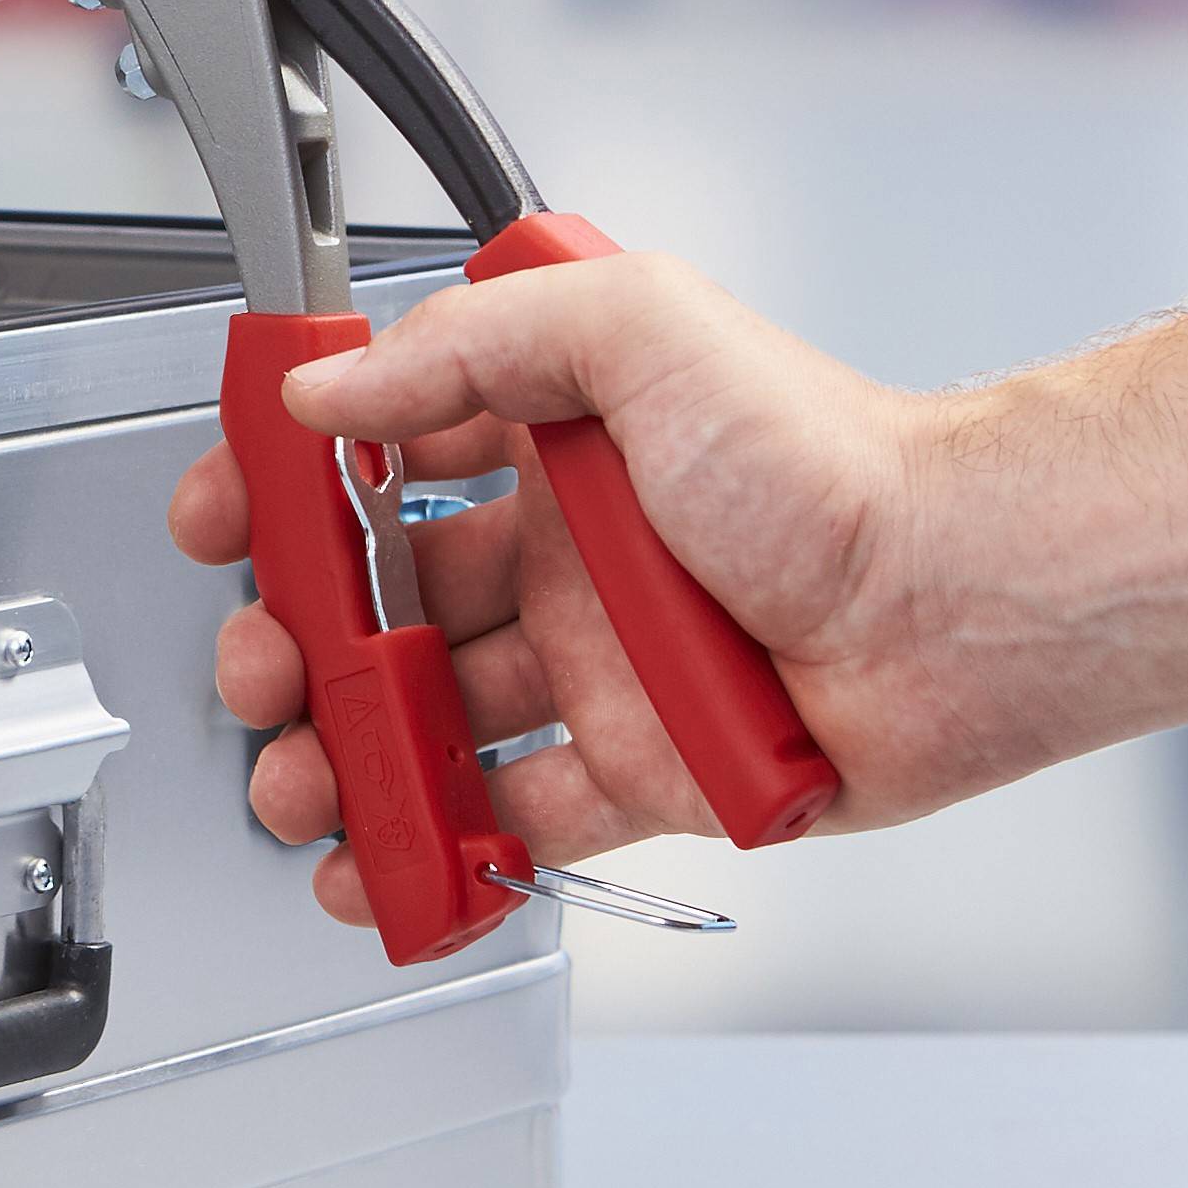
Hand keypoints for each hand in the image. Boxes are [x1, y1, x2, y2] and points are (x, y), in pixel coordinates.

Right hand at [167, 250, 979, 920]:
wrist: (956, 601)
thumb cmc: (834, 459)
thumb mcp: (636, 328)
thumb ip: (467, 344)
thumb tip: (331, 389)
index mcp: (558, 444)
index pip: (385, 455)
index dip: (291, 487)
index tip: (231, 515)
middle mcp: (568, 557)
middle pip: (386, 605)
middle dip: (297, 644)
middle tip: (263, 672)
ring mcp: (599, 669)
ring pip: (434, 719)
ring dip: (347, 754)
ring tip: (300, 781)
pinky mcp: (641, 772)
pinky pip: (516, 818)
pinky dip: (438, 847)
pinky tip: (386, 860)